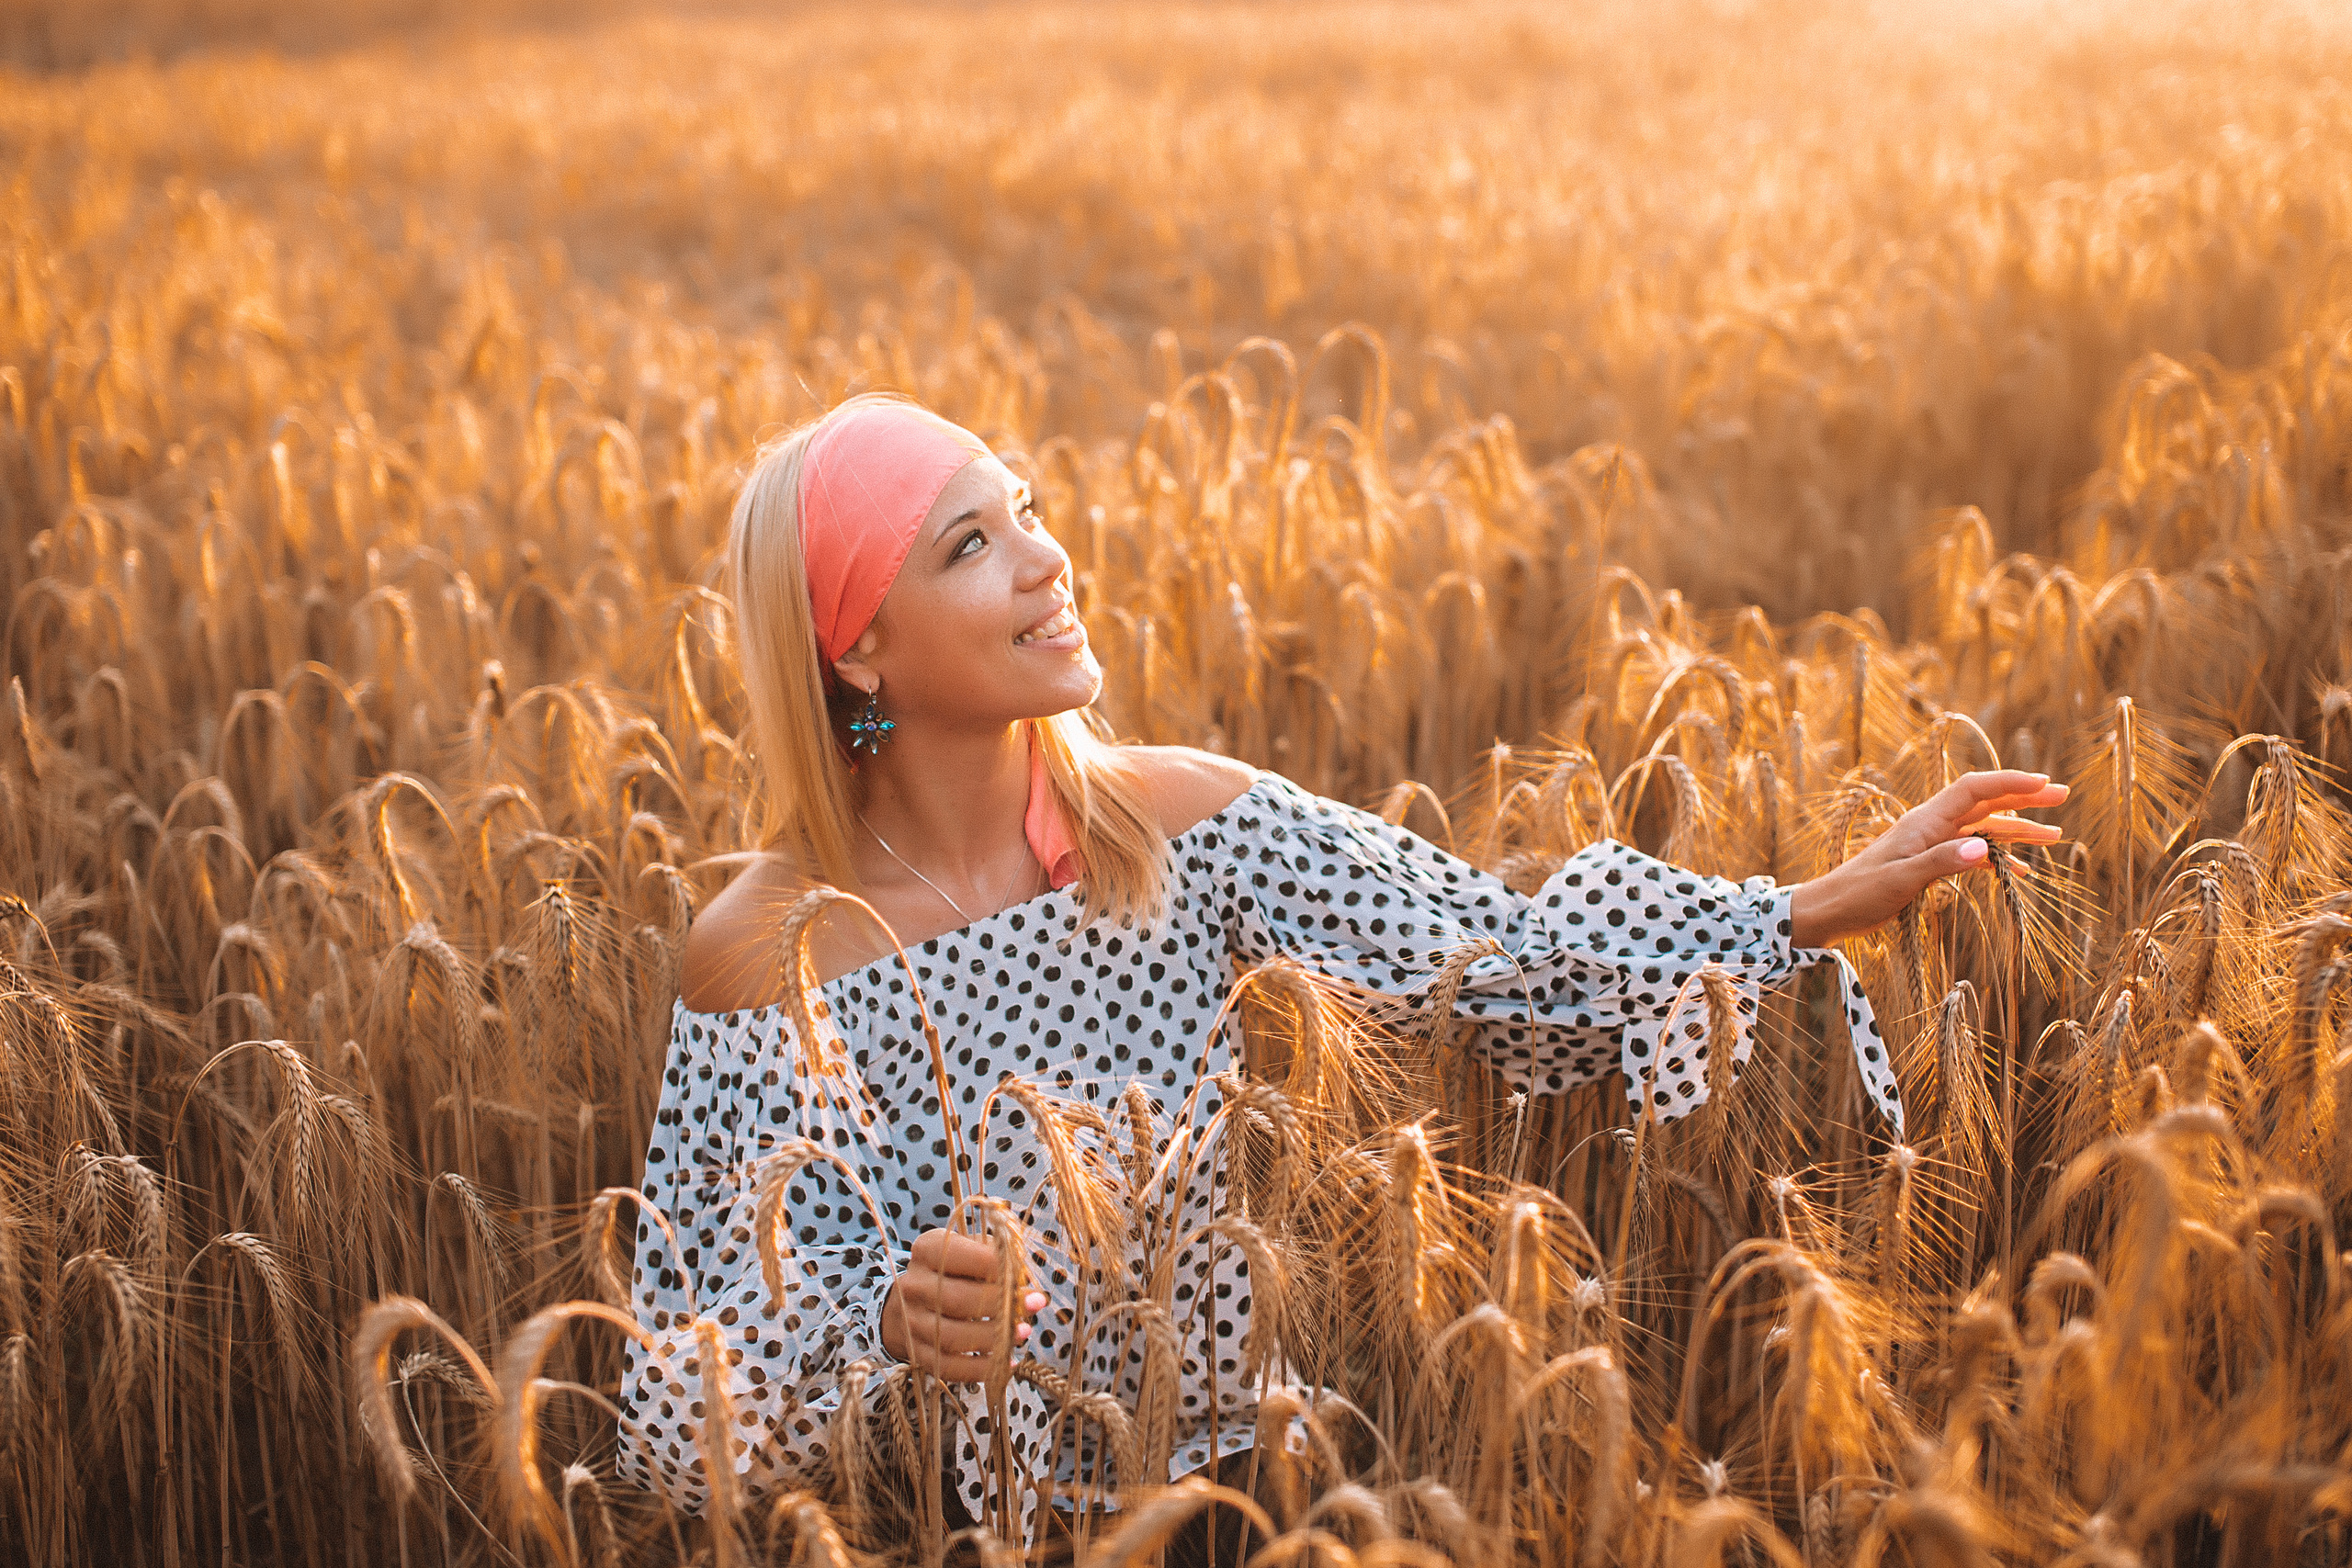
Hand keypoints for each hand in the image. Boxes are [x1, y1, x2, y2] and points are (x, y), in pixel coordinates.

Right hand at [878, 1226, 1047, 1381]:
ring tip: (1023, 1333)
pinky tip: (1006, 1362)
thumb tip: (1026, 1281)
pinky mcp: (917, 1353)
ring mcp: (912, 1322)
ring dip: (993, 1338)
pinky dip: (980, 1369)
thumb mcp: (969, 1249)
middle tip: (1034, 1304)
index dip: (994, 1266)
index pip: (957, 1256)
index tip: (1023, 1274)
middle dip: (1001, 1304)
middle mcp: (913, 1286)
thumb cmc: (954, 1270)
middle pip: (957, 1300)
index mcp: (926, 1251)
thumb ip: (996, 1257)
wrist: (911, 1300)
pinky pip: (948, 1367)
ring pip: (952, 1337)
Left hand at [1787, 770, 2067, 948]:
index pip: (1974, 790)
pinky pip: (1969, 852)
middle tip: (2062, 795)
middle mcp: (1930, 826)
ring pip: (1981, 828)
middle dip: (2023, 798)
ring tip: (2053, 835)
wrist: (1829, 910)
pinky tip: (2018, 871)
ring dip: (2016, 830)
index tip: (2044, 782)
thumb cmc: (1859, 894)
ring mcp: (1929, 843)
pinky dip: (1995, 857)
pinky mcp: (1926, 863)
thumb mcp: (1901, 881)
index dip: (2010, 782)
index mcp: (1925, 822)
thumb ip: (1941, 863)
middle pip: (1984, 803)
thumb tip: (1982, 849)